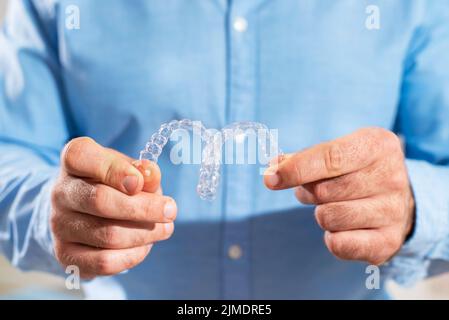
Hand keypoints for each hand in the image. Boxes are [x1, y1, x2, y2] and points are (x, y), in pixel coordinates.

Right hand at [51, 137, 176, 278]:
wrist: (85, 210)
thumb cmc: (114, 182)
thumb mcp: (130, 168)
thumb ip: (143, 170)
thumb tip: (150, 175)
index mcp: (74, 159)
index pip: (83, 157)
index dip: (115, 170)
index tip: (140, 183)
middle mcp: (60, 192)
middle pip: (101, 201)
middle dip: (144, 208)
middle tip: (170, 210)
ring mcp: (60, 225)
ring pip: (108, 235)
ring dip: (145, 234)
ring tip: (164, 228)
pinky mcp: (66, 254)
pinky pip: (104, 262)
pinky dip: (133, 256)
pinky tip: (145, 245)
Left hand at [264, 128, 414, 264]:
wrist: (396, 197)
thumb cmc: (355, 169)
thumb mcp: (335, 151)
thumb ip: (302, 158)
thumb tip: (273, 168)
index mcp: (378, 145)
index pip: (330, 157)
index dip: (295, 169)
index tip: (270, 178)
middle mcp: (392, 177)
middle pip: (324, 190)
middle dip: (309, 192)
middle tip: (318, 190)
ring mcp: (394, 211)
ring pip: (328, 217)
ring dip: (321, 213)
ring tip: (333, 205)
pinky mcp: (389, 241)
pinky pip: (340, 245)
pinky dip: (332, 238)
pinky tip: (344, 227)